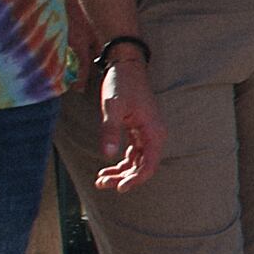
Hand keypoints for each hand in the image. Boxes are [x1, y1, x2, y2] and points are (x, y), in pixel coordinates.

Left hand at [87, 51, 162, 193]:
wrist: (125, 65)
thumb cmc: (122, 83)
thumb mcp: (114, 107)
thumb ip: (110, 131)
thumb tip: (108, 156)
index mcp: (153, 131)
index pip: (149, 165)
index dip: (135, 180)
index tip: (119, 187)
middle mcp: (153, 135)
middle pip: (142, 166)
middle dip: (123, 178)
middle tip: (102, 183)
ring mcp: (146, 133)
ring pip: (136, 162)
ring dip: (120, 172)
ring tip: (100, 179)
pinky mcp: (138, 130)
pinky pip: (132, 153)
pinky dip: (120, 162)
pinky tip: (106, 167)